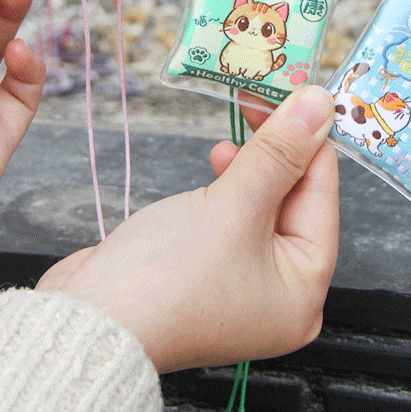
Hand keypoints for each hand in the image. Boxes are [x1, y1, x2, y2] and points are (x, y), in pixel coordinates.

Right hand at [37, 85, 337, 372]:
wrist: (88, 322)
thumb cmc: (165, 279)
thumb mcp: (232, 206)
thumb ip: (277, 153)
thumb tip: (318, 105)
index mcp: (304, 290)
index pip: (322, 194)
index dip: (309, 136)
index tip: (295, 89)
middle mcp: (281, 294)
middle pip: (294, 200)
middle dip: (276, 149)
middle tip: (257, 100)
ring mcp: (242, 286)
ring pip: (262, 205)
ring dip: (249, 165)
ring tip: (227, 142)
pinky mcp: (207, 273)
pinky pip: (233, 219)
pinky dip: (228, 188)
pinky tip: (215, 167)